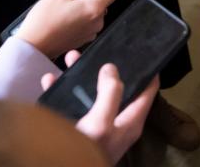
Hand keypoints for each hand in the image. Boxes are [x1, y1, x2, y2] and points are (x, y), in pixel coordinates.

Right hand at [16, 0, 122, 58]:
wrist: (34, 46)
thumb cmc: (44, 21)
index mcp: (94, 8)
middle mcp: (96, 22)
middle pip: (103, 3)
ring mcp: (90, 32)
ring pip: (95, 14)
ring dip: (87, 7)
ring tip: (68, 5)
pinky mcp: (83, 40)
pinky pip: (88, 24)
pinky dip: (82, 18)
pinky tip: (67, 17)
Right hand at [41, 52, 157, 163]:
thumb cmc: (86, 151)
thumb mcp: (101, 122)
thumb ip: (110, 94)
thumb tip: (111, 68)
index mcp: (130, 122)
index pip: (148, 92)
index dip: (148, 72)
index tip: (144, 52)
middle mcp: (115, 123)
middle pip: (115, 89)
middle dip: (106, 69)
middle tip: (98, 50)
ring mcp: (95, 126)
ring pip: (90, 94)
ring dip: (80, 77)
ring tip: (70, 58)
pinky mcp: (76, 130)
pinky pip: (70, 105)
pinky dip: (61, 92)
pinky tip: (50, 79)